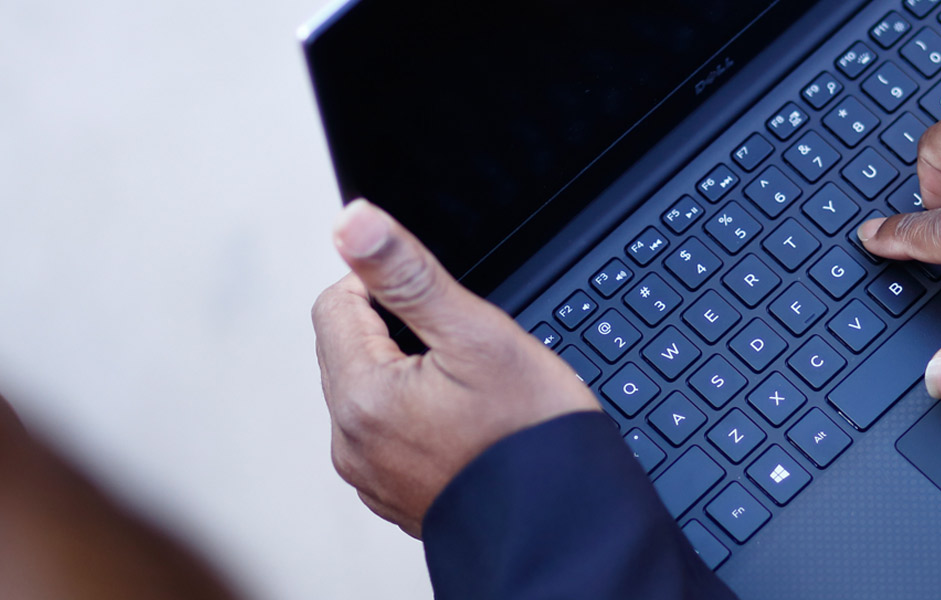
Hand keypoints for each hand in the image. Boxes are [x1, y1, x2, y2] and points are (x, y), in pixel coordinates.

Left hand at [311, 200, 597, 536]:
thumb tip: (352, 221)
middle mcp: (351, 444)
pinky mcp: (397, 498)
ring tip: (476, 397)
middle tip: (469, 358)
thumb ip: (407, 274)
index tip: (443, 313)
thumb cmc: (531, 435)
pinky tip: (471, 431)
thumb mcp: (477, 334)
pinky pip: (394, 439)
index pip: (337, 303)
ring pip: (376, 395)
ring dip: (414, 381)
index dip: (390, 291)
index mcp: (360, 397)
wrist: (565, 522)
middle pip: (355, 351)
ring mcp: (372, 477)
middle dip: (405, 338)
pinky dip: (424, 424)